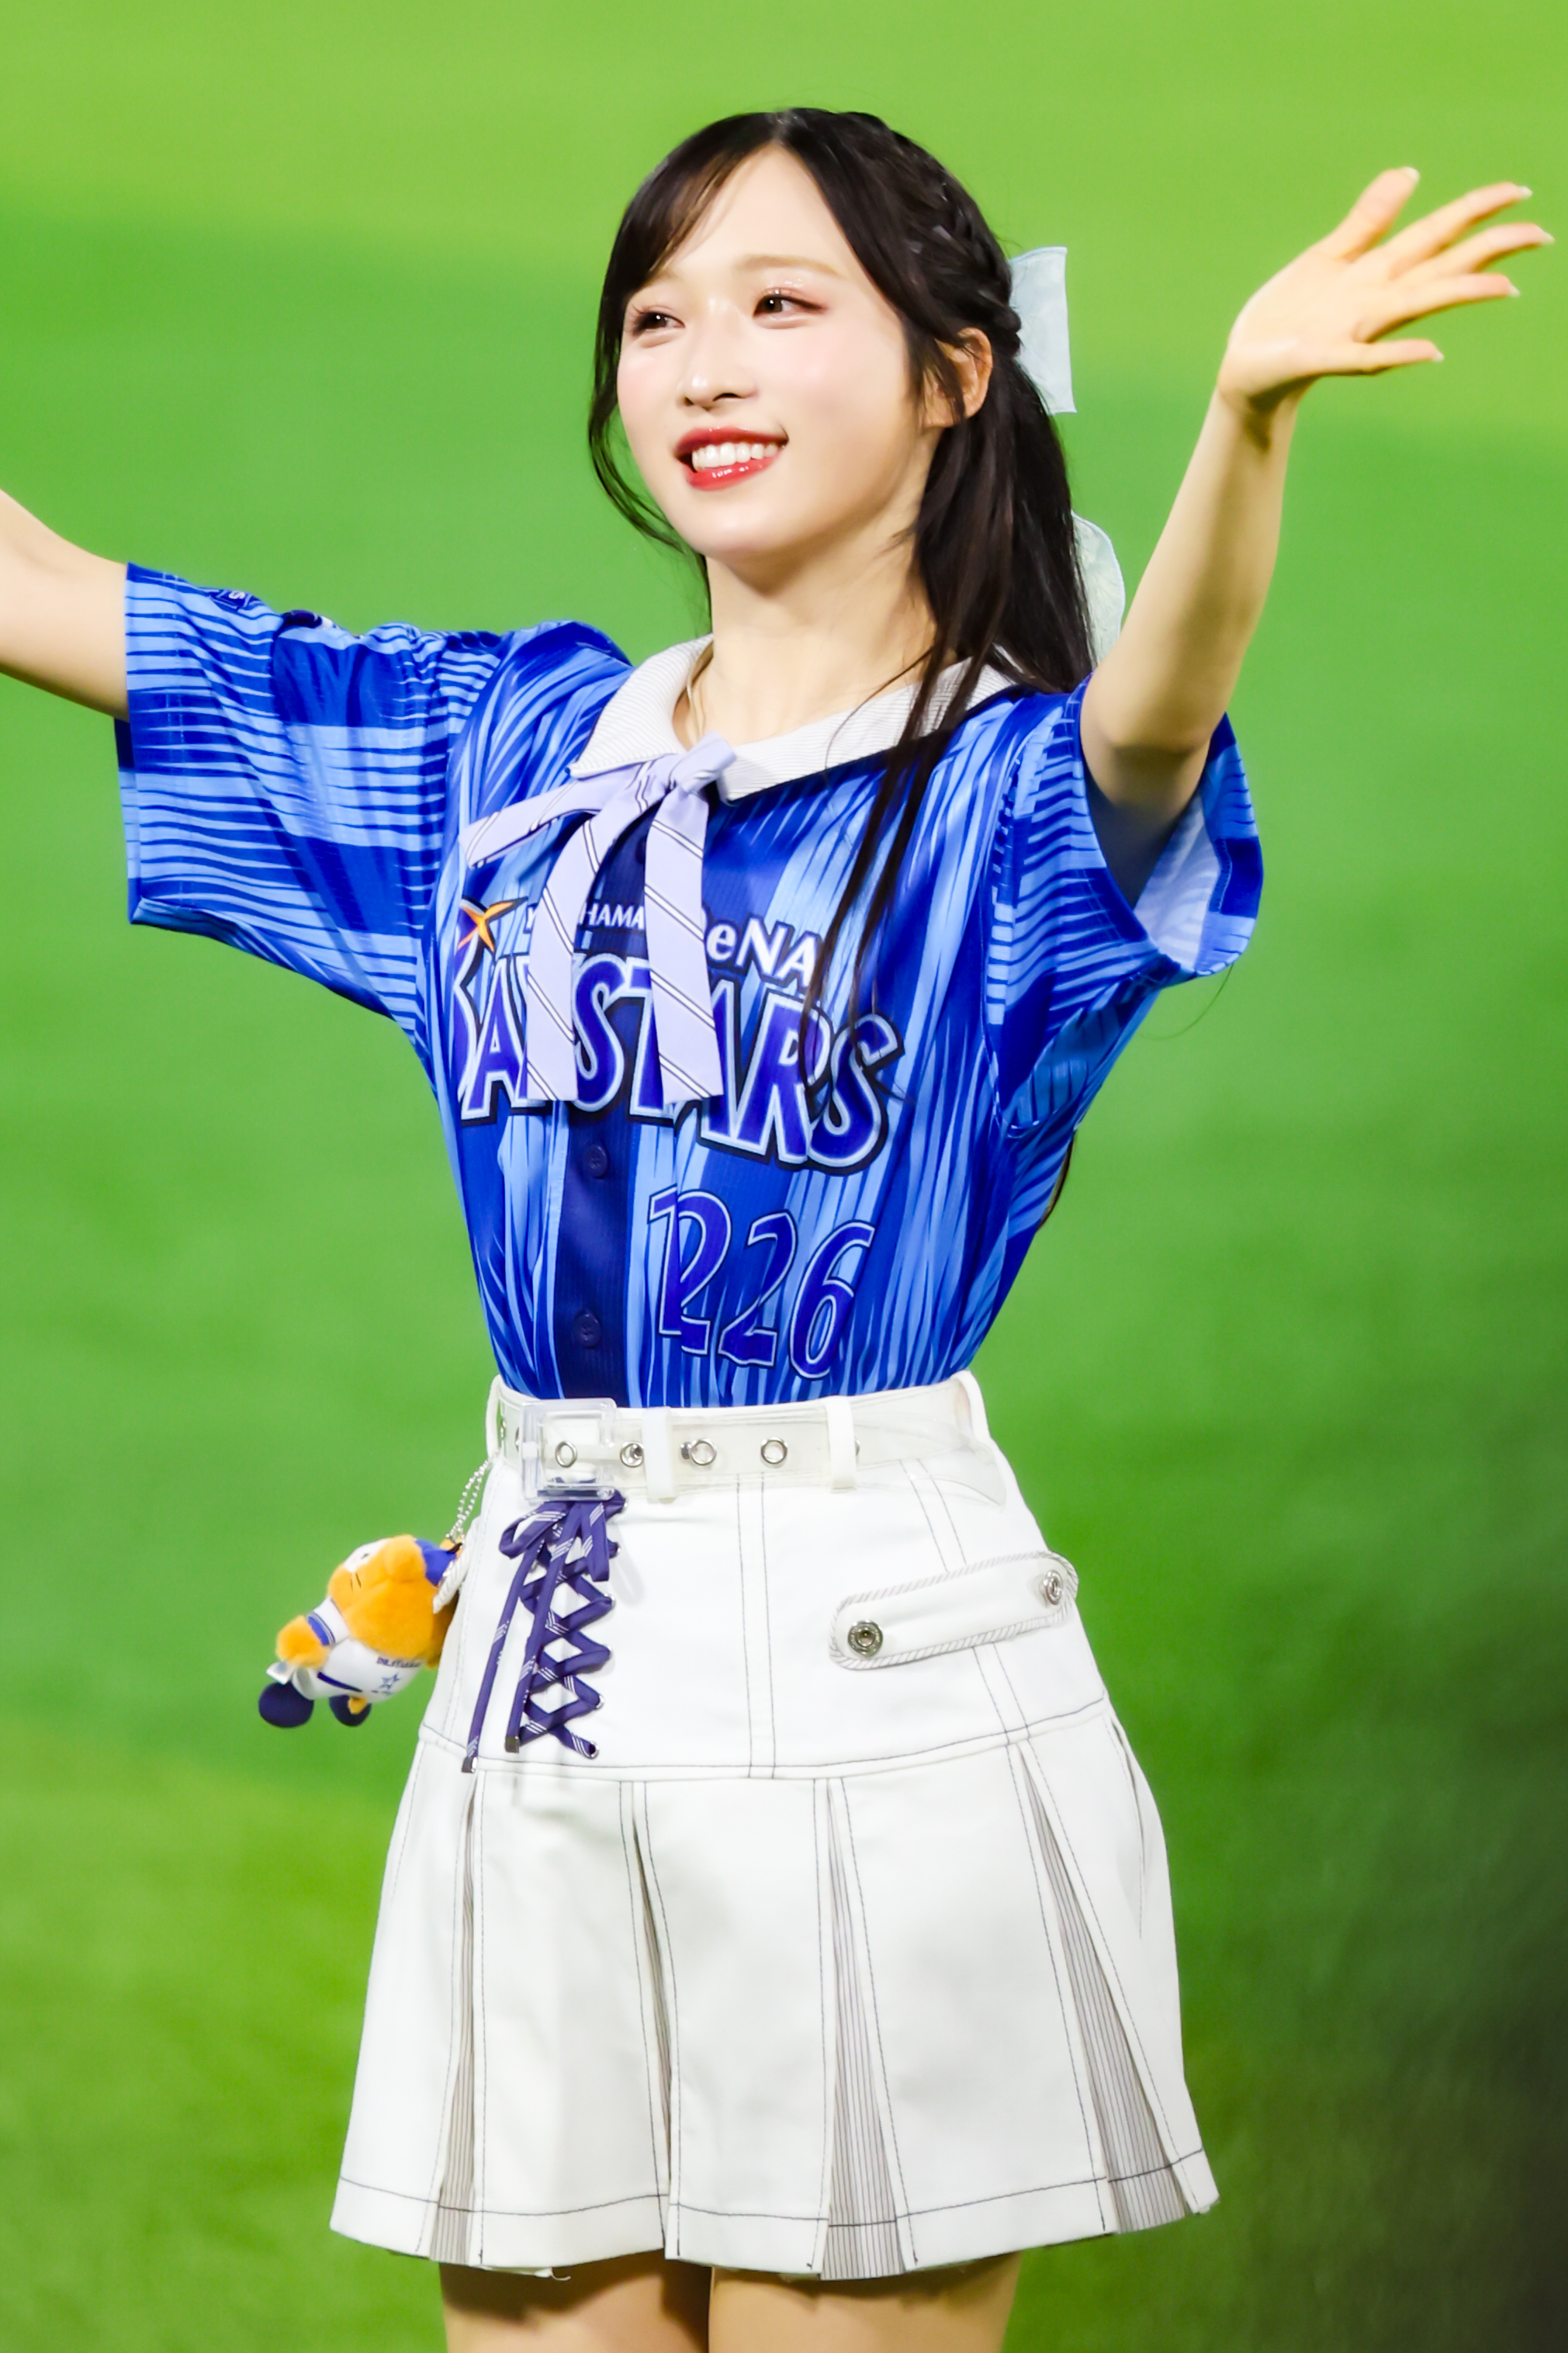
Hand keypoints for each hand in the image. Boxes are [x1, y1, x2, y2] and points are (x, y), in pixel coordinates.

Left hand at [1217, 170, 1549, 419]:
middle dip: (1488, 251)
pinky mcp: (1322, 359)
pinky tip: (1431, 352)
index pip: (1437, 235)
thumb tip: (1410, 173)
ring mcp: (1353, 332)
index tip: (1519, 192)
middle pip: (1440, 268)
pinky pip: (1364, 358)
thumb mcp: (1329, 256)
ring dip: (1458, 295)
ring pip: (1414, 307)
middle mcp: (1376, 301)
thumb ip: (1370, 221)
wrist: (1248, 366)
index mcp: (1378, 273)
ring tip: (1503, 286)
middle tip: (1539, 235)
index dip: (1475, 212)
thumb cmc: (1289, 315)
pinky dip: (1397, 354)